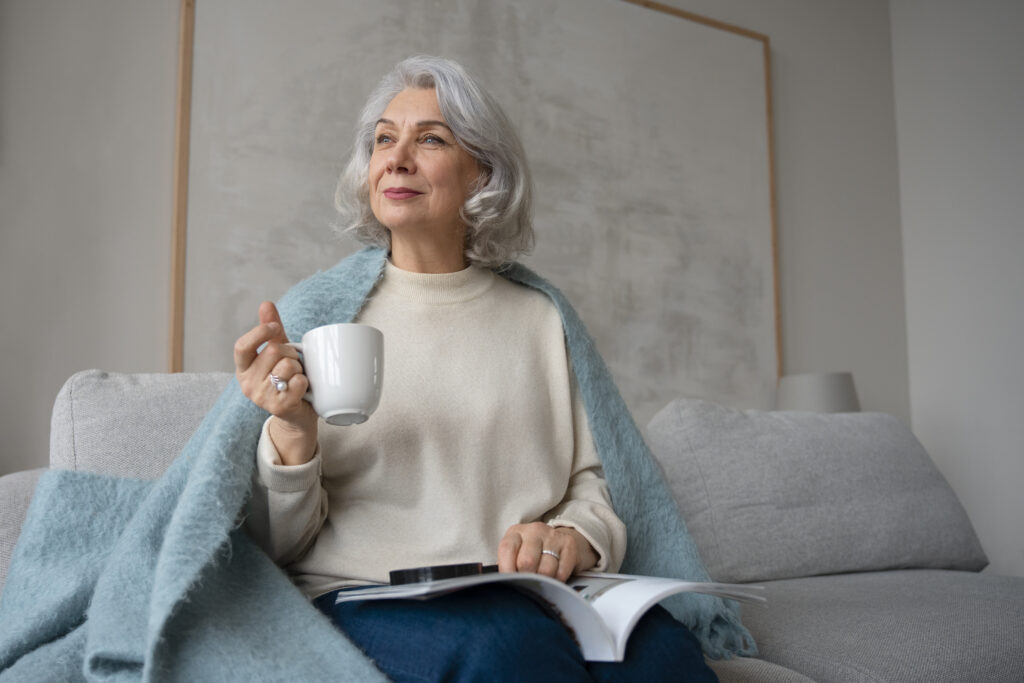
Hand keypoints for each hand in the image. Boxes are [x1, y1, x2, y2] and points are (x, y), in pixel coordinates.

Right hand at [234, 301, 317, 463]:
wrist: (297, 416)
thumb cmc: (287, 379)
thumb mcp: (278, 353)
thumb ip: (271, 331)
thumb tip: (266, 304)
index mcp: (243, 368)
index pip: (242, 346)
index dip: (259, 333)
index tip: (275, 327)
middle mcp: (247, 384)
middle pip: (273, 352)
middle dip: (291, 353)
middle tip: (295, 364)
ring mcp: (261, 398)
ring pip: (287, 366)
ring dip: (299, 368)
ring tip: (297, 377)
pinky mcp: (278, 407)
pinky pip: (298, 382)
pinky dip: (305, 382)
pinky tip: (302, 389)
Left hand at [497, 522, 597, 582]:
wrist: (561, 542)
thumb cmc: (533, 553)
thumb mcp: (517, 554)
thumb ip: (509, 566)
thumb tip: (503, 583)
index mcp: (516, 532)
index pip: (507, 550)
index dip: (507, 570)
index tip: (511, 582)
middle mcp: (534, 530)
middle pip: (526, 561)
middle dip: (527, 578)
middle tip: (529, 584)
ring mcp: (552, 536)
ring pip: (545, 570)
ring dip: (543, 582)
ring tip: (542, 582)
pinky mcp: (569, 544)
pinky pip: (561, 572)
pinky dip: (557, 581)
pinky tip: (555, 578)